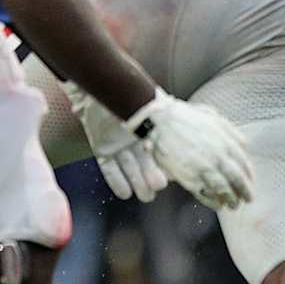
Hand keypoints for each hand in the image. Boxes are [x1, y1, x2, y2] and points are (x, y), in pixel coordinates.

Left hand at [66, 83, 166, 201]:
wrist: (100, 88)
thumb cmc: (127, 93)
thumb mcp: (148, 102)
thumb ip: (162, 115)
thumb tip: (184, 121)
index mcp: (149, 130)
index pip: (158, 154)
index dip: (161, 167)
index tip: (168, 179)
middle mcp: (134, 140)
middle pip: (144, 164)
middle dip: (150, 179)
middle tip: (156, 189)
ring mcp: (118, 145)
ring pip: (129, 168)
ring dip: (136, 182)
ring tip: (145, 196)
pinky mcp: (102, 149)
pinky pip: (109, 168)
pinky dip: (116, 181)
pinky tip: (125, 194)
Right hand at [124, 89, 254, 210]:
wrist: (159, 121)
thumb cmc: (183, 116)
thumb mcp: (213, 117)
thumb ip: (230, 130)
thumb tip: (242, 143)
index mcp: (226, 143)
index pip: (245, 165)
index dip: (249, 176)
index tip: (250, 182)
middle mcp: (219, 158)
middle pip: (238, 180)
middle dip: (244, 191)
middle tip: (247, 199)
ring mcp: (204, 169)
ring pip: (224, 189)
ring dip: (231, 199)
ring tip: (233, 205)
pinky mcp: (189, 177)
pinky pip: (205, 194)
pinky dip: (213, 202)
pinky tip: (217, 205)